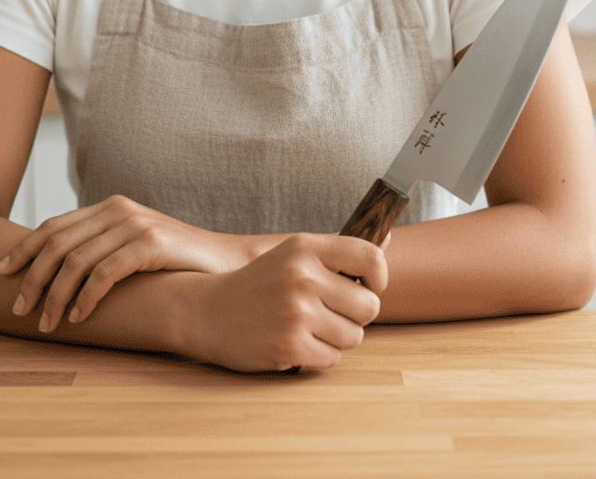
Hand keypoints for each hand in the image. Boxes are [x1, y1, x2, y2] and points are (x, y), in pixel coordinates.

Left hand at [0, 194, 252, 333]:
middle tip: (19, 309)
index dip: (23, 250)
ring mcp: (135, 224)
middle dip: (32, 278)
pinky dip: (86, 297)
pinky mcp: (152, 244)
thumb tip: (54, 273)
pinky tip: (80, 317)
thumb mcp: (132, 247)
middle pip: (57, 242)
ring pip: (76, 260)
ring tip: (47, 323)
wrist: (225, 261)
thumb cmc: (175, 262)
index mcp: (109, 207)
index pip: (54, 226)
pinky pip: (105, 272)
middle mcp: (118, 210)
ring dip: (56, 295)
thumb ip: (101, 249)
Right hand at [181, 230, 391, 373]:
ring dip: (337, 338)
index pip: (370, 257)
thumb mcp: (293, 254)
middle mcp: (302, 276)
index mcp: (305, 248)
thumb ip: (338, 251)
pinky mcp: (289, 346)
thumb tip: (388, 236)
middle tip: (332, 313)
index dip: (380, 277)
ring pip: (353, 336)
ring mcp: (296, 312)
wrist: (207, 312)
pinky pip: (332, 359)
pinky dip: (320, 357)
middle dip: (356, 315)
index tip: (370, 286)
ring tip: (310, 327)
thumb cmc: (258, 283)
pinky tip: (298, 343)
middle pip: (369, 306)